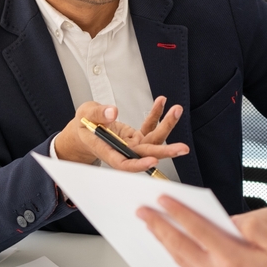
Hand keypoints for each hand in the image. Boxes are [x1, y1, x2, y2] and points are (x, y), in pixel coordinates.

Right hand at [54, 97, 188, 172]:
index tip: (152, 160)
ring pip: (153, 139)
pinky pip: (149, 126)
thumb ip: (98, 114)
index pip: (123, 162)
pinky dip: (156, 115)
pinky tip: (162, 102)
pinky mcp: (136, 137)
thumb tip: (112, 112)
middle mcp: (122, 150)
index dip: (138, 164)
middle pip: (145, 153)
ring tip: (176, 110)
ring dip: (166, 125)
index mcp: (107, 150)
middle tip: (183, 148)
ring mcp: (131, 144)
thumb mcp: (85, 114)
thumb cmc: (83, 125)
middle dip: (165, 151)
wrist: (85, 130)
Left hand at [137, 196, 266, 266]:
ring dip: (162, 242)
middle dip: (158, 226)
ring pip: (180, 261)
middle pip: (180, 246)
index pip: (198, 230)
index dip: (178, 213)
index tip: (163, 200)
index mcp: (233, 259)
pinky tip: (171, 247)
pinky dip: (176, 257)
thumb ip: (253, 227)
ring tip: (150, 226)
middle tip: (142, 211)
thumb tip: (229, 221)